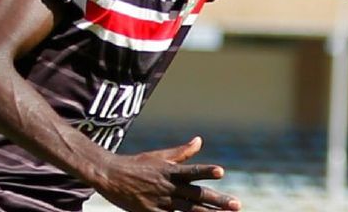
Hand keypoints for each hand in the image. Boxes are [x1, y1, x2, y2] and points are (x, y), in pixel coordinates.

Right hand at [93, 136, 240, 211]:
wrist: (110, 176)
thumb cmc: (137, 164)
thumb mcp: (159, 156)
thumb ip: (181, 152)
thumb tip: (200, 141)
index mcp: (170, 171)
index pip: (192, 171)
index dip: (206, 171)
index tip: (221, 171)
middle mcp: (168, 187)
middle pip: (196, 195)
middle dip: (218, 201)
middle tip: (237, 205)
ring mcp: (160, 202)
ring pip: (189, 211)